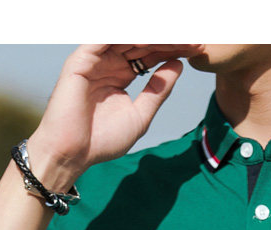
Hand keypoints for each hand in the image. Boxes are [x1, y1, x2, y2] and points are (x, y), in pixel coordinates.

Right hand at [26, 43, 204, 187]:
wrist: (72, 154)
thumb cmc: (102, 140)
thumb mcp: (140, 115)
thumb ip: (158, 89)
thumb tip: (179, 64)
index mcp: (120, 74)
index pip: (149, 54)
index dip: (172, 49)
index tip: (197, 48)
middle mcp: (107, 62)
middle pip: (141, 41)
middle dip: (167, 39)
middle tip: (194, 37)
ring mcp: (93, 59)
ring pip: (125, 37)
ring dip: (151, 35)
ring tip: (176, 35)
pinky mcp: (80, 60)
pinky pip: (105, 39)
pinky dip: (127, 36)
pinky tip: (150, 38)